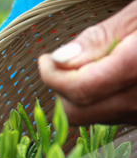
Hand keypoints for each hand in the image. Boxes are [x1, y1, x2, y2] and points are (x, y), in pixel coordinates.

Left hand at [39, 0, 136, 125]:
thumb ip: (99, 39)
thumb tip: (58, 60)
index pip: (79, 90)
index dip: (52, 76)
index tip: (44, 60)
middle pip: (79, 113)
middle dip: (62, 89)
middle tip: (63, 62)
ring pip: (93, 118)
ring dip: (81, 96)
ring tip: (95, 65)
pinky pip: (113, 117)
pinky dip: (102, 101)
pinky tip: (113, 77)